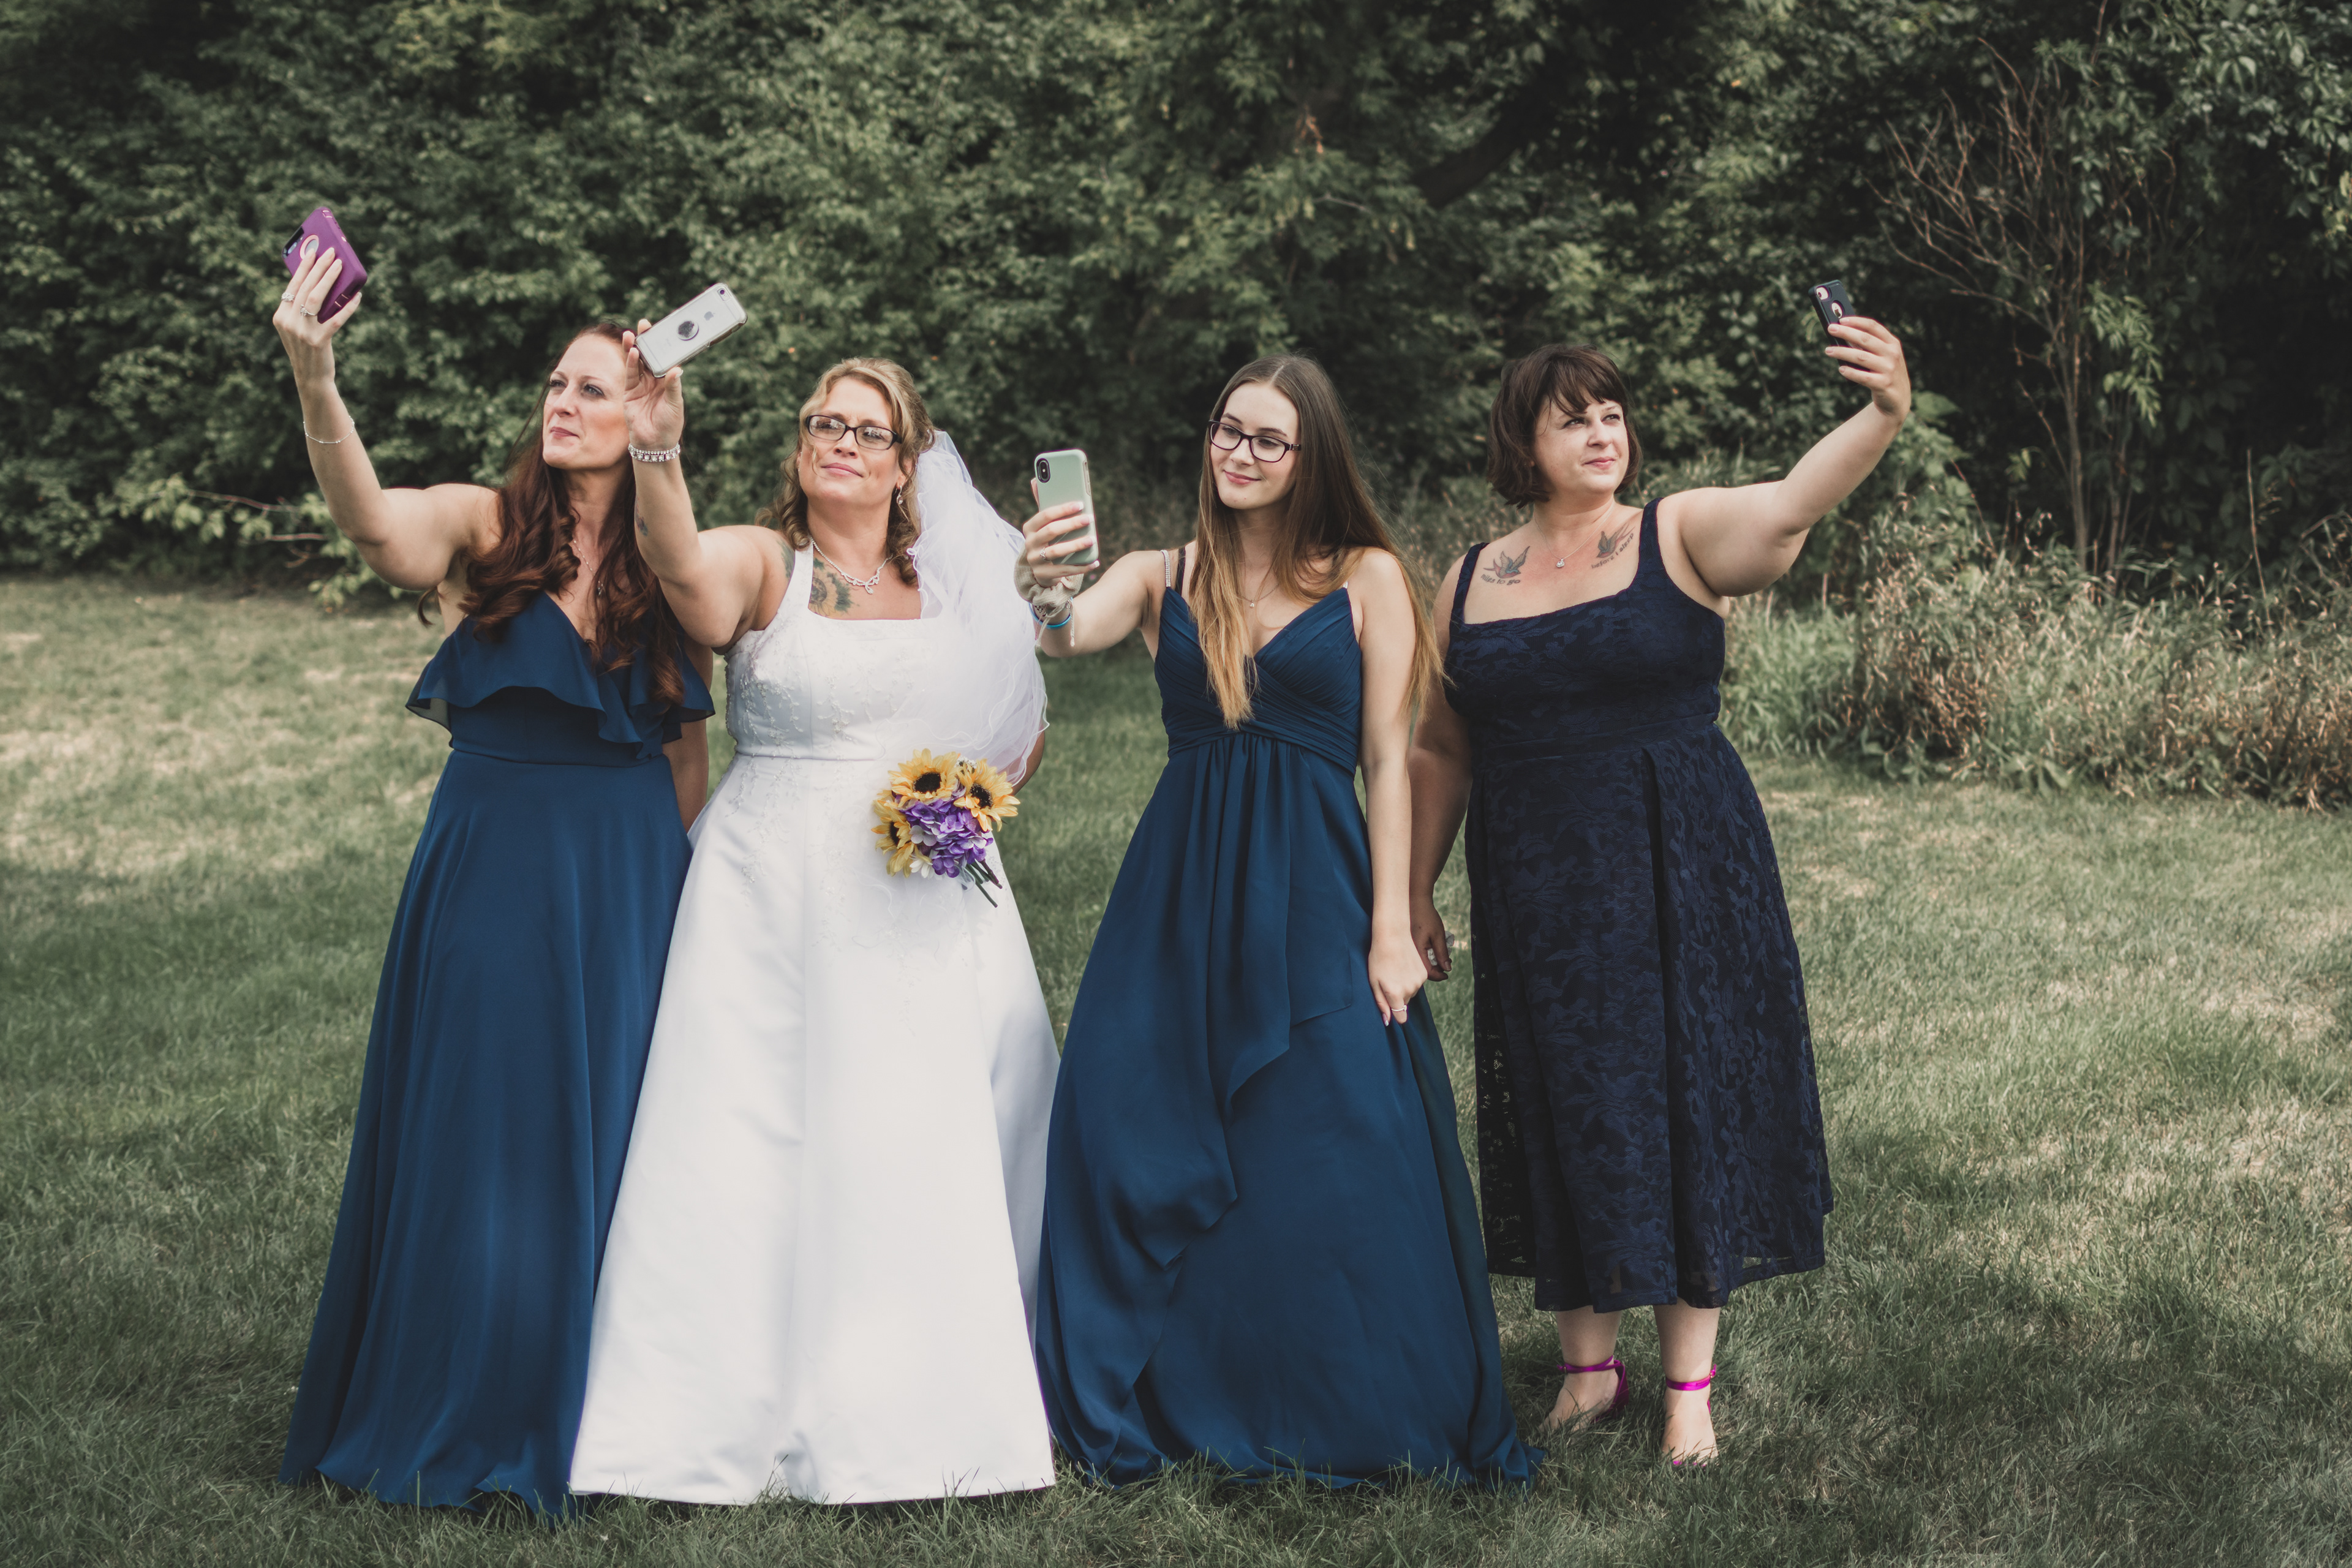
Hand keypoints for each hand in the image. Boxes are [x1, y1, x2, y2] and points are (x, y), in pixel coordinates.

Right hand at [273, 237, 359, 388]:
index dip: (303, 268)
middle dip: (319, 267)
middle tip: (331, 253)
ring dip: (330, 279)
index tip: (312, 252)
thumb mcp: (298, 327)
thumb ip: (303, 309)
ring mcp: (302, 331)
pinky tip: (357, 296)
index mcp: (280, 316)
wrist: (311, 378)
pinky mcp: (318, 341)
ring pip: (316, 297)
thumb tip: (324, 282)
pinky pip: (336, 318)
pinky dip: (348, 306)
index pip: (293, 286)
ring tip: (340, 265)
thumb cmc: (308, 349)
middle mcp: (288, 321)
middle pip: (305, 287)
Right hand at [622, 320, 685, 450]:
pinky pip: (630, 375)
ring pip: (636, 363)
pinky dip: (630, 364)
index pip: (663, 359)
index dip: (662, 346)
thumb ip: (673, 387)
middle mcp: (653, 381)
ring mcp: (640, 386)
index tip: (661, 331)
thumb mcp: (675, 405)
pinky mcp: (629, 392)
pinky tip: (633, 353)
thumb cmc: (669, 425)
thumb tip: (676, 369)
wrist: (655, 444)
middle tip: (644, 325)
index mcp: (666, 382)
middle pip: (648, 357)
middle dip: (645, 341)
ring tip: (632, 334)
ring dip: (634, 348)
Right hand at [1015, 497, 1095, 603]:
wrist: (1037, 569)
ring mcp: (1035, 560)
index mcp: (1029, 527)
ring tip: (1092, 540)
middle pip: (1051, 531)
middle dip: (1071, 524)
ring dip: (1076, 545)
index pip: (1045, 515)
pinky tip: (1095, 561)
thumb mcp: (1043, 523)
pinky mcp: (1044, 574)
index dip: (1063, 509)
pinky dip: (1082, 566)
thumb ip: (1043, 504)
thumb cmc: (1046, 539)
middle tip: (1089, 519)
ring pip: (1056, 551)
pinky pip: (1065, 570)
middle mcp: (1029, 543)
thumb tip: (1035, 479)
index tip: (1081, 503)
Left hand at [1368, 928, 1426, 1025]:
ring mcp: (1419, 981)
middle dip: (1397, 997)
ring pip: (1411, 992)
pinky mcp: (1424, 973)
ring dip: (1404, 987)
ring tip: (1395, 971)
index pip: (1401, 1017)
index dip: (1395, 1015)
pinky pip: (1417, 982)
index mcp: (1396, 994)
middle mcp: (1410, 990)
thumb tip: (1387, 1021)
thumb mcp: (1374, 981)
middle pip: (1404, 1003)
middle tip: (1387, 980)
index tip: (1389, 1008)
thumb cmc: (1378, 958)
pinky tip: (1403, 966)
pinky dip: (1411, 978)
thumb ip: (1381, 1003)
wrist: (1393, 935)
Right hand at [1409, 898, 1452, 981]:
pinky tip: (1435, 948)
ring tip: (1444, 955)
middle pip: (1423, 969)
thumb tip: (1447, 969)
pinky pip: (1419, 954)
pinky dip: (1428, 955)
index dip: (1438, 975)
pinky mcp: (1410, 943)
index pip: (1427, 972)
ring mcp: (1409, 947)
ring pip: (1421, 962)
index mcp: (1417, 951)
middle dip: (1437, 968)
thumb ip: (1442, 953)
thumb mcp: (1438, 935)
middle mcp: (1410, 951)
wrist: (1416, 902)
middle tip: (1448, 962)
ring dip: (1433, 961)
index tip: (1447, 975)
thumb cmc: (1427, 917)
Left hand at [1826, 316, 1910, 420]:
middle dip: (1846, 333)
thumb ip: (1869, 346)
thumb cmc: (1884, 373)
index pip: (1874, 327)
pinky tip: (1841, 369)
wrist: (1898, 399)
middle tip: (1830, 329)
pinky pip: (1863, 377)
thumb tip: (1842, 335)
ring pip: (1861, 357)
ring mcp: (1889, 369)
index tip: (1841, 320)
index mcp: (1893, 343)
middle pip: (1865, 339)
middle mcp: (1892, 354)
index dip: (1857, 321)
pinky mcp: (1884, 384)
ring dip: (1842, 352)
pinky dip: (1851, 372)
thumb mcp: (1883, 356)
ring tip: (1828, 350)